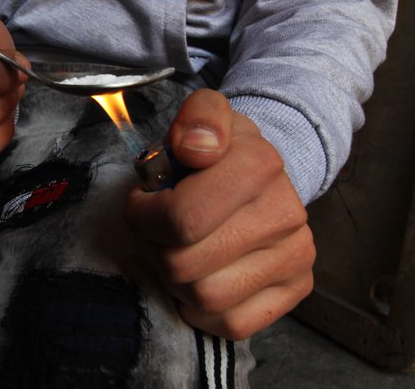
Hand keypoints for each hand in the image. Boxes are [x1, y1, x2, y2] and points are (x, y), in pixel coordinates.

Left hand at [124, 89, 314, 339]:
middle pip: (184, 263)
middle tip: (157, 229)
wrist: (260, 174)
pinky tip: (200, 276)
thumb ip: (197, 116)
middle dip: (155, 248)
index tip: (143, 202)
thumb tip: (196, 147)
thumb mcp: (203, 115)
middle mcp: (285, 213)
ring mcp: (295, 255)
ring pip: (205, 298)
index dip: (144, 216)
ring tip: (179, 250)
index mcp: (260, 164)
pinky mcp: (296, 289)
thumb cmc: (216, 150)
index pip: (180, 218)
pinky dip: (203, 310)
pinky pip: (233, 324)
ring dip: (176, 280)